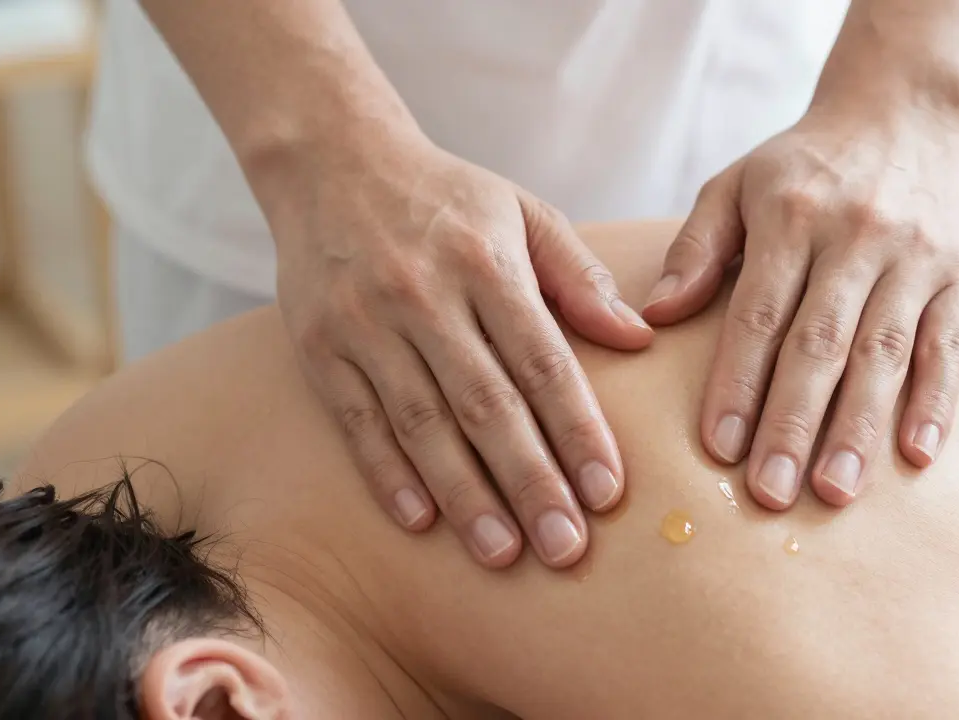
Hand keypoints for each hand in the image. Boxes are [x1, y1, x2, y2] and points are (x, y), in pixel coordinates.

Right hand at [271, 135, 651, 568]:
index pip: (541, 361)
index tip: (608, 492)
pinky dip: (388, 474)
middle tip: (566, 547)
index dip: (576, 430)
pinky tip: (422, 521)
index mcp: (484, 262)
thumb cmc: (444, 197)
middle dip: (530, 481)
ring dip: (465, 494)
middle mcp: (423, 295)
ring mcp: (364, 324)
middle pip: (485, 404)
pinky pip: (357, 421)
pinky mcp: (320, 346)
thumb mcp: (522, 211)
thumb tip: (638, 339)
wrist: (332, 161)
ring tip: (503, 554)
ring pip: (422, 424)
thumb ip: (578, 277)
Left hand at [643, 113, 958, 508]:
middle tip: (770, 494)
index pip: (758, 314)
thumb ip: (696, 248)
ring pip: (884, 353)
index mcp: (790, 216)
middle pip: (820, 344)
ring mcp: (915, 258)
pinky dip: (936, 402)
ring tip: (836, 492)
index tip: (718, 448)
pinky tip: (916, 456)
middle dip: (792, 423)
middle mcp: (855, 237)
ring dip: (859, 428)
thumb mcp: (735, 185)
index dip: (737, 383)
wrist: (904, 114)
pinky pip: (949, 346)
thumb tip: (654, 315)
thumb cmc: (803, 166)